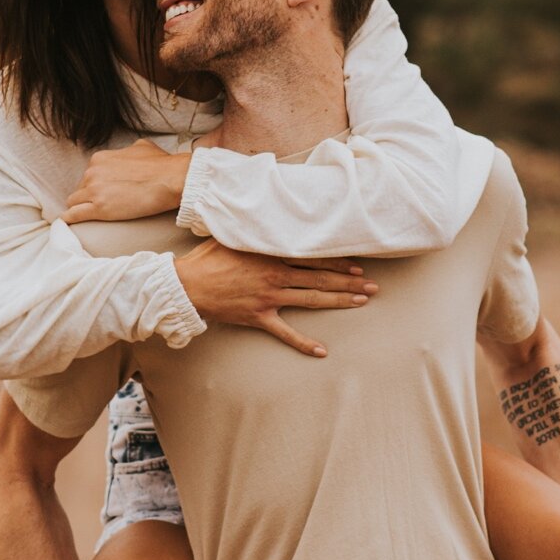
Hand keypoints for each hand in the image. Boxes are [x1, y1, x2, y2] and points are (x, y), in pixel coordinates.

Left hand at [66, 140, 188, 223]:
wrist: (171, 179)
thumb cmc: (161, 165)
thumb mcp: (140, 147)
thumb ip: (127, 151)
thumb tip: (129, 154)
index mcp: (100, 159)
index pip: (89, 175)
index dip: (96, 185)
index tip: (103, 192)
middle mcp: (93, 172)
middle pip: (81, 188)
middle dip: (89, 196)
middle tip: (102, 204)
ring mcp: (94, 191)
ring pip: (74, 202)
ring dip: (80, 208)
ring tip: (86, 216)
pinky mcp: (99, 209)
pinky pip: (74, 215)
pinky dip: (70, 219)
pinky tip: (68, 222)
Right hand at [173, 240, 375, 356]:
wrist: (187, 284)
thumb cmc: (208, 258)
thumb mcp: (233, 234)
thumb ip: (254, 227)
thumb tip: (265, 208)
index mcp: (271, 254)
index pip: (313, 256)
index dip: (338, 260)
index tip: (358, 264)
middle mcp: (275, 275)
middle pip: (320, 277)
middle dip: (349, 281)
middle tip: (373, 285)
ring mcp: (269, 297)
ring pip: (312, 299)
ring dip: (339, 300)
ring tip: (361, 301)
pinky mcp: (259, 317)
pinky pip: (286, 333)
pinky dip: (304, 343)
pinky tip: (322, 351)